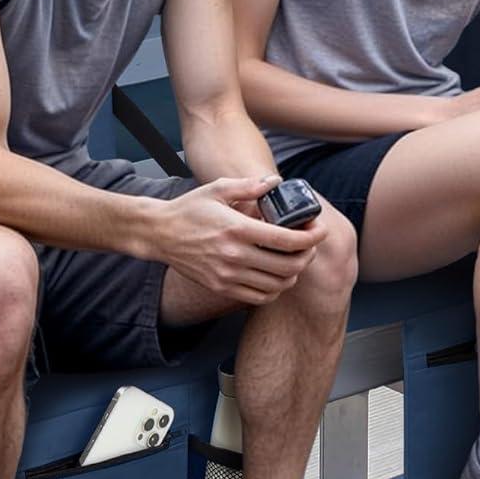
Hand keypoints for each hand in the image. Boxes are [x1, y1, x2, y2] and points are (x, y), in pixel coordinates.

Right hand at [151, 175, 324, 306]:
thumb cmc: (189, 209)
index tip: (320, 230)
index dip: (310, 237)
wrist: (159, 234)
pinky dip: (275, 289)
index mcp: (237, 229)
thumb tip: (275, 181)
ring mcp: (227, 276)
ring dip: (293, 274)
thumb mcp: (218, 189)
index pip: (286, 240)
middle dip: (307, 256)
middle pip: (288, 266)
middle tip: (310, 245)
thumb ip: (249, 186)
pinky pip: (259, 297)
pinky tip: (276, 275)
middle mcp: (234, 256)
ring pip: (276, 285)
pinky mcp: (221, 288)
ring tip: (296, 259)